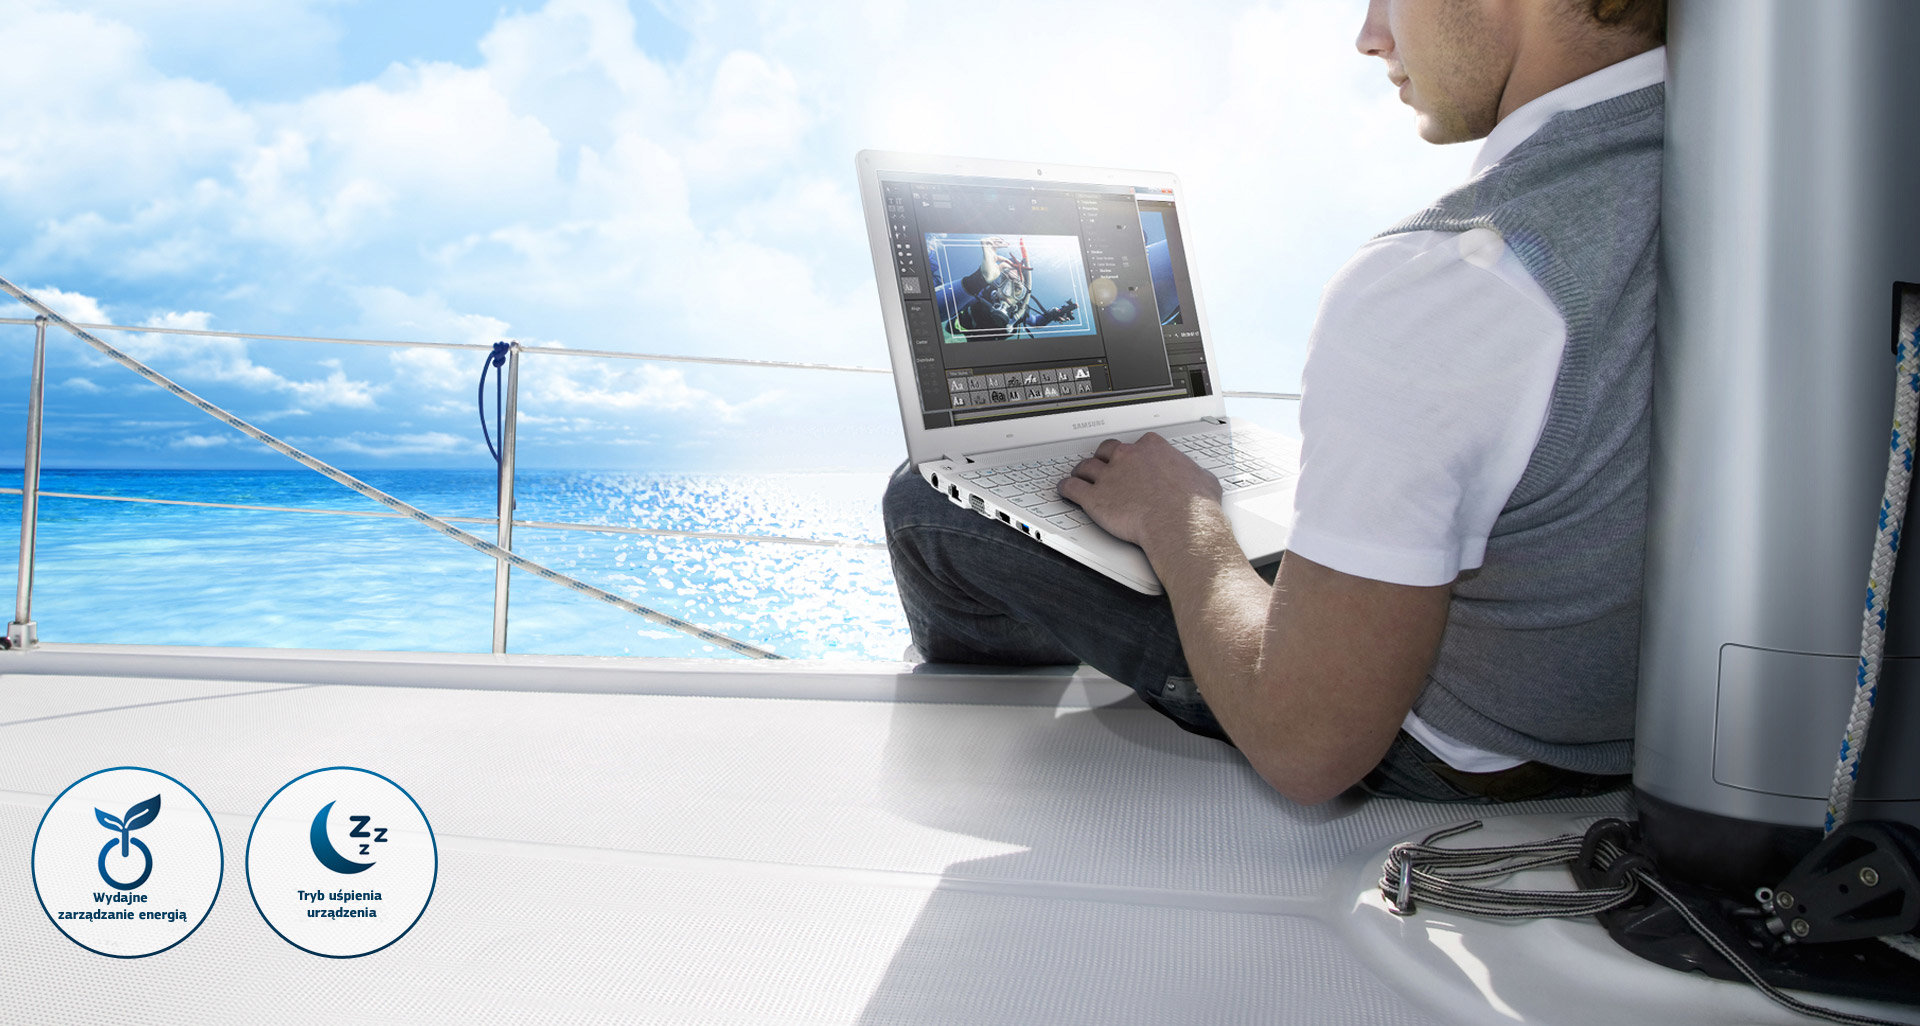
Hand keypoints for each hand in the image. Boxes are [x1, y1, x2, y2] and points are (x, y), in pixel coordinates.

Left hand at [1058, 432, 1222, 548]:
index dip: (1132, 454)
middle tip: (1104, 466)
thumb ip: (1195, 474)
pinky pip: (1072, 487)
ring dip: (1082, 472)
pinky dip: (1066, 488)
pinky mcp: (1095, 498)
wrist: (1181, 524)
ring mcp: (1109, 476)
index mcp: (1152, 448)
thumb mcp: (1204, 480)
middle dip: (1104, 458)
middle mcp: (1127, 457)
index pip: (1136, 444)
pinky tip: (1065, 490)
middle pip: (1107, 450)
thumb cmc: (1195, 506)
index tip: (1132, 461)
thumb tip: (1201, 479)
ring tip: (1079, 476)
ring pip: (1086, 466)